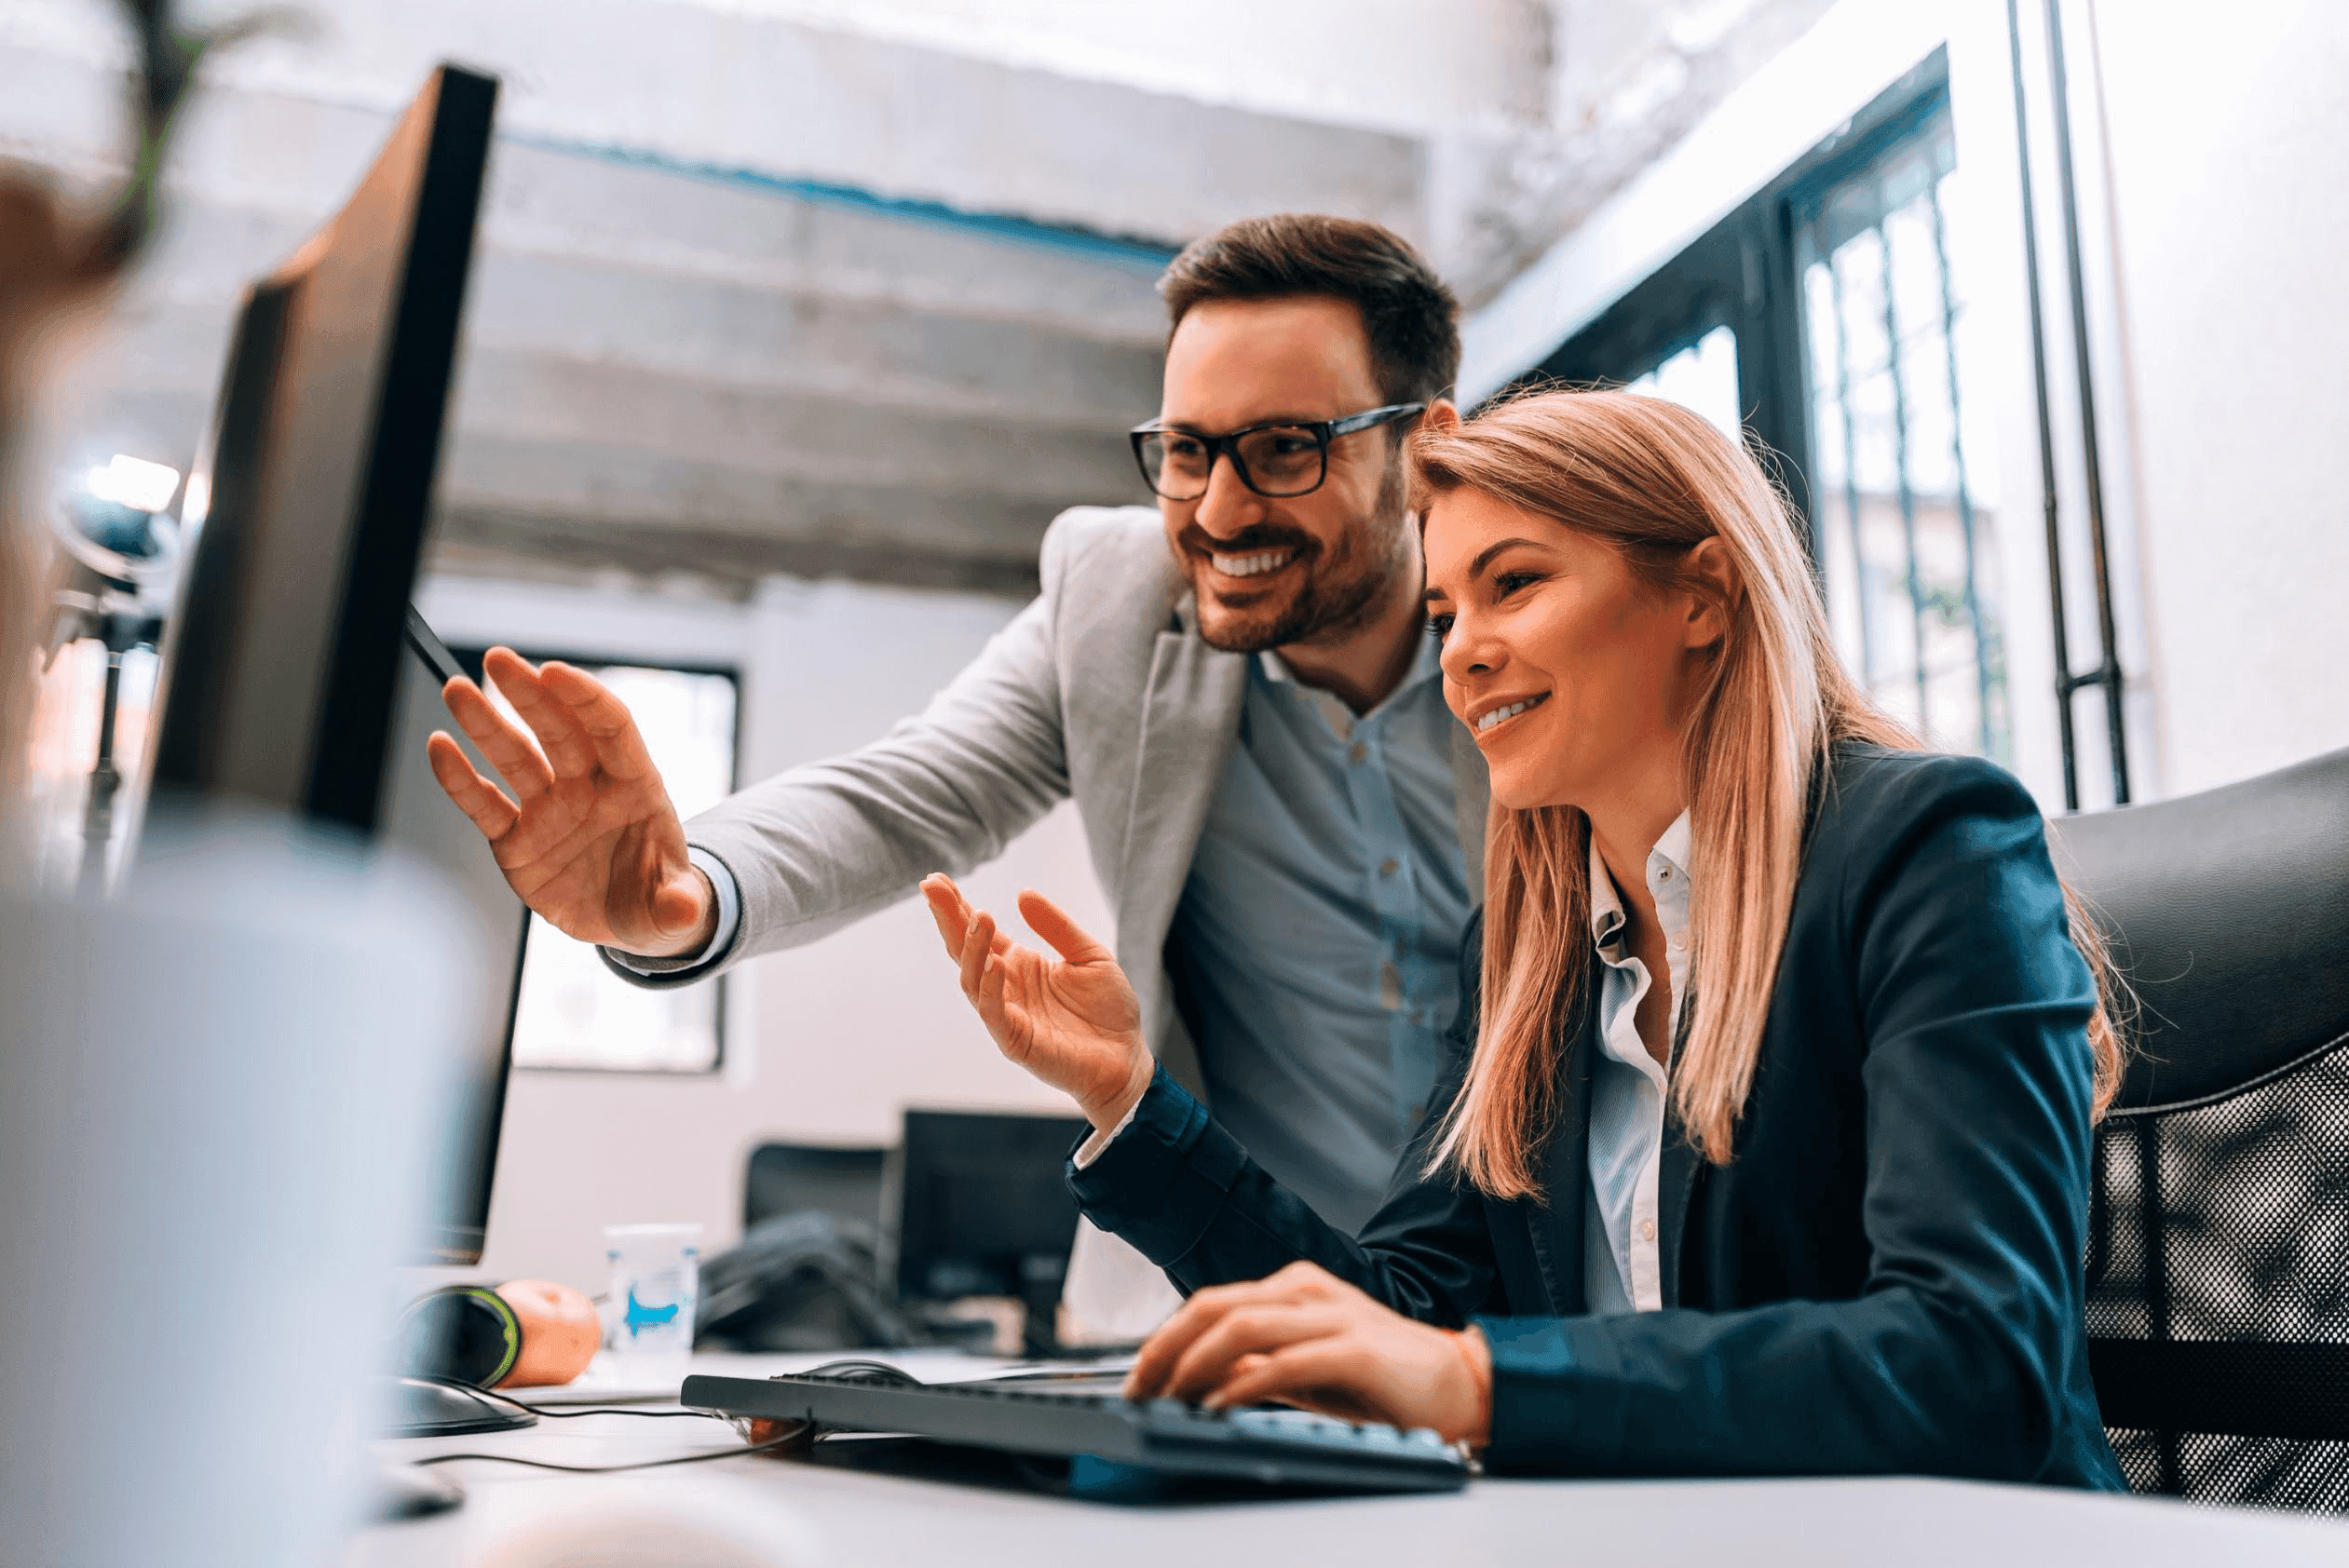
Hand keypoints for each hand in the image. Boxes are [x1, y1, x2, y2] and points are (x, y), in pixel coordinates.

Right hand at [425, 647, 714, 956]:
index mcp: (636, 787)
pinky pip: (486, 805)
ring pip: (515, 759)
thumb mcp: (673, 908)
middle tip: (498, 658)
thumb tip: (685, 913)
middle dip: (529, 694)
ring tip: (457, 688)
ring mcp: (549, 811)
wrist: (628, 923)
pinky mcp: (516, 840)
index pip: (612, 729)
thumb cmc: (657, 899)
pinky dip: (461, 780)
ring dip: (486, 723)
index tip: (555, 672)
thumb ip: (677, 906)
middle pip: (558, 731)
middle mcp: (588, 789)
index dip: (586, 699)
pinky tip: (439, 747)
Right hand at [918, 874, 1151, 1130]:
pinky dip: (990, 988)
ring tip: (981, 916)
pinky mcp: (1015, 1041)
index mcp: (1019, 964)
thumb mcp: (1089, 954)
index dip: (956, 906)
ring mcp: (1006, 1014)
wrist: (1127, 1058)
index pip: (979, 932)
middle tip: (931, 887)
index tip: (936, 880)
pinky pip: (993, 1013)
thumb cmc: (1108, 1009)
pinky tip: (994, 963)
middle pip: (964, 950)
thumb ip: (1057, 926)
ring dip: (972, 948)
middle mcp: (1005, 986)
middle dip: (947, 918)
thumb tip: (1022, 893)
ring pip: (972, 980)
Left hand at [1123, 1261, 1490, 1444]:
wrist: (1459, 1383)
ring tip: (1170, 1400)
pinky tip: (1219, 1409)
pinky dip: (1243, 1386)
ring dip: (1194, 1366)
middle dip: (1165, 1350)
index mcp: (1294, 1288)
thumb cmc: (1382, 1380)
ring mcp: (1332, 1315)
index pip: (1209, 1304)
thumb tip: (1200, 1382)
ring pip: (1240, 1326)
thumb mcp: (1304, 1371)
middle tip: (1137, 1391)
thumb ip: (1256, 1368)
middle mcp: (1307, 1292)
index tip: (1137, 1380)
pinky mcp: (1354, 1349)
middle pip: (1213, 1307)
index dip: (1164, 1341)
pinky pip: (1284, 1362)